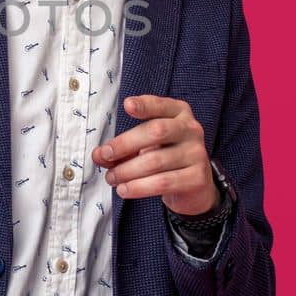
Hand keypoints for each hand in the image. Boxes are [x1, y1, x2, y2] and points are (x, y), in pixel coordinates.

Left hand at [93, 95, 218, 215]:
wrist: (195, 187)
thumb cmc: (166, 158)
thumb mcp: (145, 146)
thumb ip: (123, 147)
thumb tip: (98, 155)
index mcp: (179, 113)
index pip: (161, 105)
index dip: (144, 105)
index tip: (127, 105)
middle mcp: (191, 130)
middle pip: (156, 131)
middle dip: (125, 144)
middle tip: (104, 155)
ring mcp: (197, 153)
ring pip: (155, 160)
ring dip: (126, 170)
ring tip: (111, 178)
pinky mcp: (197, 178)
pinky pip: (162, 182)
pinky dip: (138, 187)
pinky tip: (124, 190)